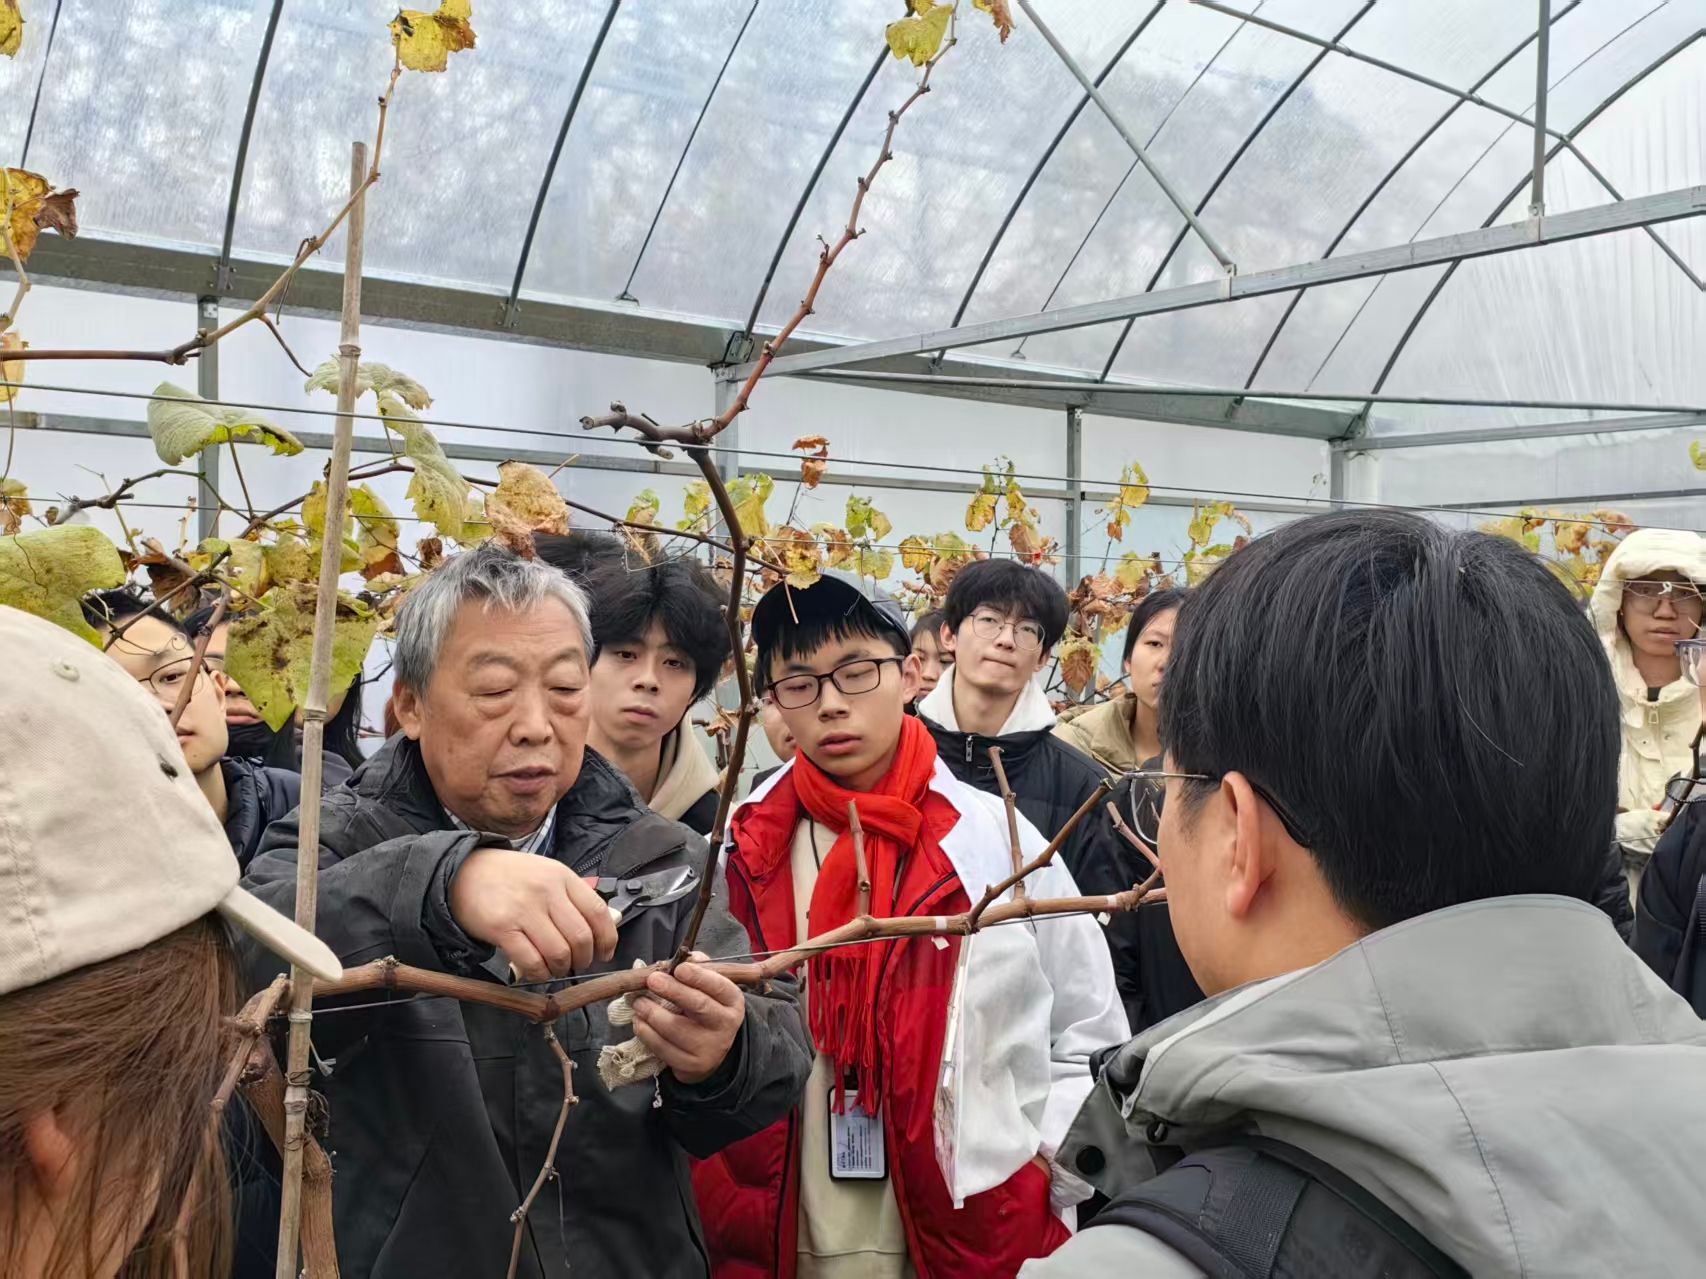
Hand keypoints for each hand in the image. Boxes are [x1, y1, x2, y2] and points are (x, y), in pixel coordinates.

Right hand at [448, 848, 617, 980]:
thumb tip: (603, 927)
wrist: (463, 872)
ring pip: (559, 953)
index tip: (605, 953)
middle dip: (584, 959)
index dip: (607, 939)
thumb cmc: (510, 876)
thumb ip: (572, 897)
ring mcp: (524, 909)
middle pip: (581, 937)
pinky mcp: (502, 928)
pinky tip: (536, 971)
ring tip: (555, 968)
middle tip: (577, 964)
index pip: (597, 912)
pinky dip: (539, 974)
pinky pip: (532, 961)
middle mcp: (546, 891)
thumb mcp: (546, 874)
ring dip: (561, 969)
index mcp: (562, 876)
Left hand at [630, 956, 744, 1084]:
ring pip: (674, 1028)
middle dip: (672, 990)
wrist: (711, 1051)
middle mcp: (725, 1025)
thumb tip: (683, 958)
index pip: (718, 986)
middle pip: (697, 1005)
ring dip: (650, 1011)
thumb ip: (699, 968)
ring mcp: (708, 1048)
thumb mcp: (710, 988)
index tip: (678, 969)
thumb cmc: (706, 1010)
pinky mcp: (689, 1065)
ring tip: (638, 1001)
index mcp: (732, 1001)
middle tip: (652, 980)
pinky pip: (662, 1047)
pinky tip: (639, 1021)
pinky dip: (645, 1032)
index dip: (698, 977)